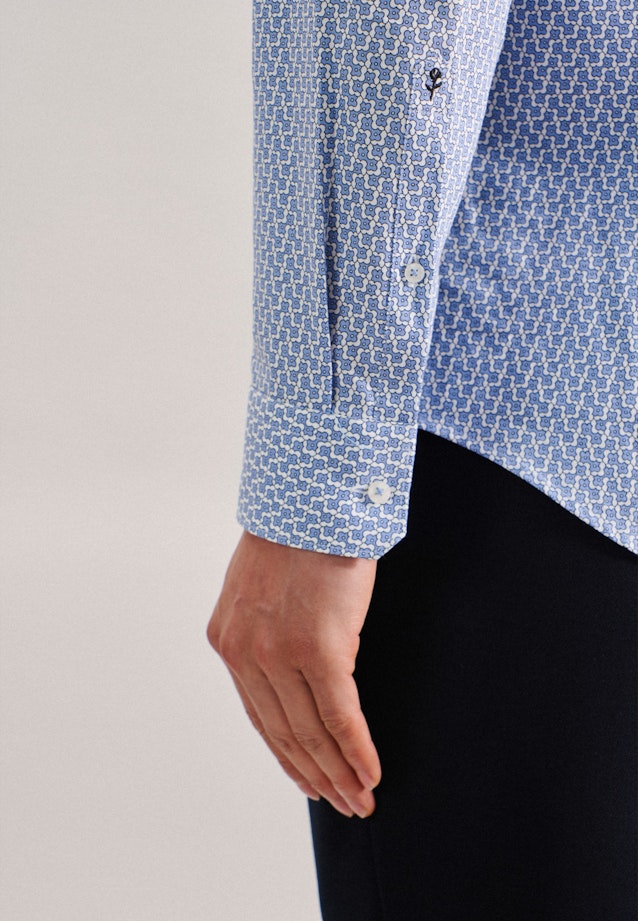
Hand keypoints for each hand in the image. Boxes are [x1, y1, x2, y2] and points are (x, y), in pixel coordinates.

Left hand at [206, 530, 380, 817]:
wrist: (312, 501)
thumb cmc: (296, 537)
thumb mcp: (261, 589)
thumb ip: (268, 633)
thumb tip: (301, 671)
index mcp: (228, 641)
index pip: (259, 716)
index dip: (286, 755)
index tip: (307, 780)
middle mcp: (246, 655)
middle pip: (283, 733)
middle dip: (313, 774)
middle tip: (340, 803)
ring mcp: (280, 655)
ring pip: (312, 732)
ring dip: (338, 773)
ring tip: (359, 800)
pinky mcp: (320, 650)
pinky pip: (341, 716)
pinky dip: (357, 750)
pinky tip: (370, 772)